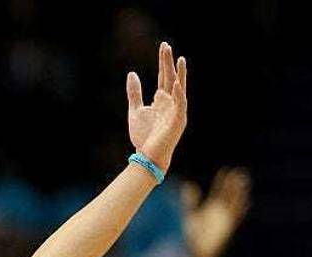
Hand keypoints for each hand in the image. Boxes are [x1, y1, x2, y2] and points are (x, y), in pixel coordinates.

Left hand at [126, 42, 187, 172]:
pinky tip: (175, 82)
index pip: (164, 76)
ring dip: (179, 74)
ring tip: (179, 59)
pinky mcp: (178, 121)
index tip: (164, 46)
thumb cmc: (144, 136)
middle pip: (171, 78)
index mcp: (162, 100)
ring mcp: (176, 111)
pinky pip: (180, 104)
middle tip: (166, 46)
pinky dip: (178, 93)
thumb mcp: (135, 110)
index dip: (164, 62)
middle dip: (169, 62)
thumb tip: (132, 73)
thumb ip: (135, 93)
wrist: (148, 155)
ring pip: (178, 88)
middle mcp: (172, 102)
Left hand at [183, 167, 250, 256]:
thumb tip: (189, 185)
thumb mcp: (191, 216)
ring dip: (240, 194)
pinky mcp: (228, 230)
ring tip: (244, 183)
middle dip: (234, 185)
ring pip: (235, 204)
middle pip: (230, 196)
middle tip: (239, 172)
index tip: (225, 171)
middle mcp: (221, 214)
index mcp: (212, 209)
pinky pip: (236, 219)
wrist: (198, 256)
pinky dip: (241, 211)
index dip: (222, 182)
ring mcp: (226, 221)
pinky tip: (246, 202)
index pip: (219, 191)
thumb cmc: (194, 238)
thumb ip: (190, 202)